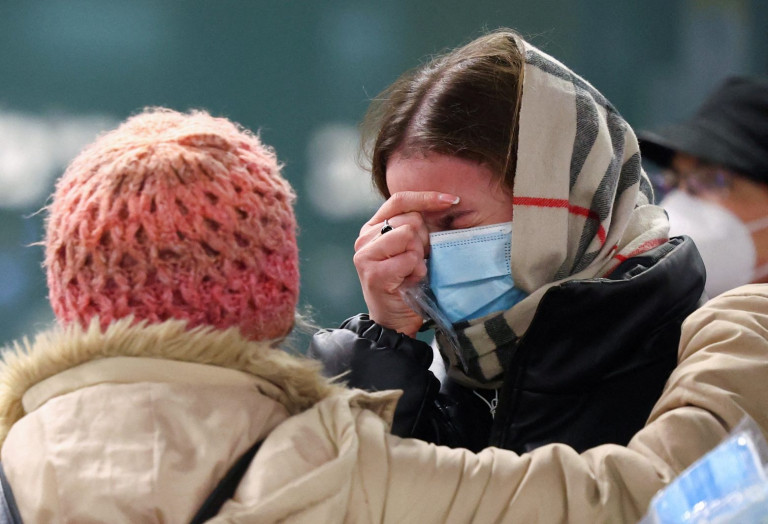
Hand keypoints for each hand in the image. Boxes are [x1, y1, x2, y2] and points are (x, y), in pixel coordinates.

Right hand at [354, 191, 458, 336]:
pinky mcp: (373, 273)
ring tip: (411, 271)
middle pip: (410, 219)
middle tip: (418, 259)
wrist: (396, 320)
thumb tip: (447, 203)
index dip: (427, 197)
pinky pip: (409, 259)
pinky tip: (409, 281)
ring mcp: (365, 255)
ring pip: (409, 236)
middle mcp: (364, 237)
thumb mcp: (414, 248)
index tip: (452, 200)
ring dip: (419, 256)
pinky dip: (416, 271)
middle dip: (423, 239)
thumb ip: (419, 227)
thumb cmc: (407, 282)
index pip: (400, 199)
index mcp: (373, 227)